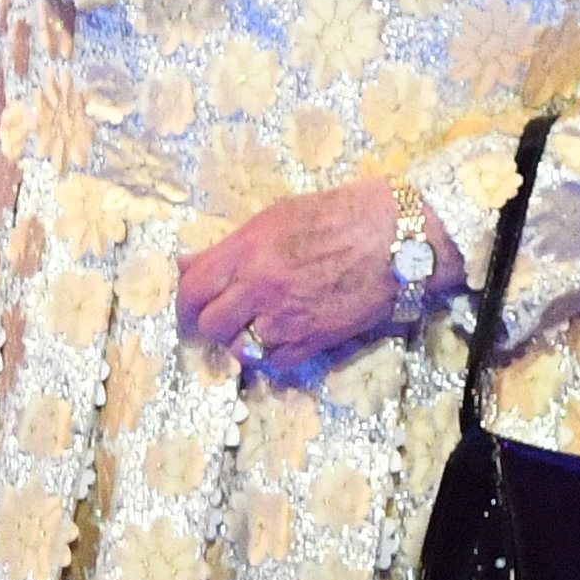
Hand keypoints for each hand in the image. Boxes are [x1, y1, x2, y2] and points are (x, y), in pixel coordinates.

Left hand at [176, 180, 435, 374]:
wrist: (395, 239)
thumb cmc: (338, 216)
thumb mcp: (275, 217)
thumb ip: (229, 247)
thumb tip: (187, 264)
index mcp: (248, 251)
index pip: (193, 288)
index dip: (185, 300)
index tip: (191, 304)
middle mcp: (261, 288)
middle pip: (211, 324)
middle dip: (213, 322)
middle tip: (224, 316)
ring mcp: (287, 319)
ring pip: (241, 348)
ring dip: (243, 340)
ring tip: (256, 325)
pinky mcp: (314, 341)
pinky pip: (275, 363)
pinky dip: (273, 355)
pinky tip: (282, 337)